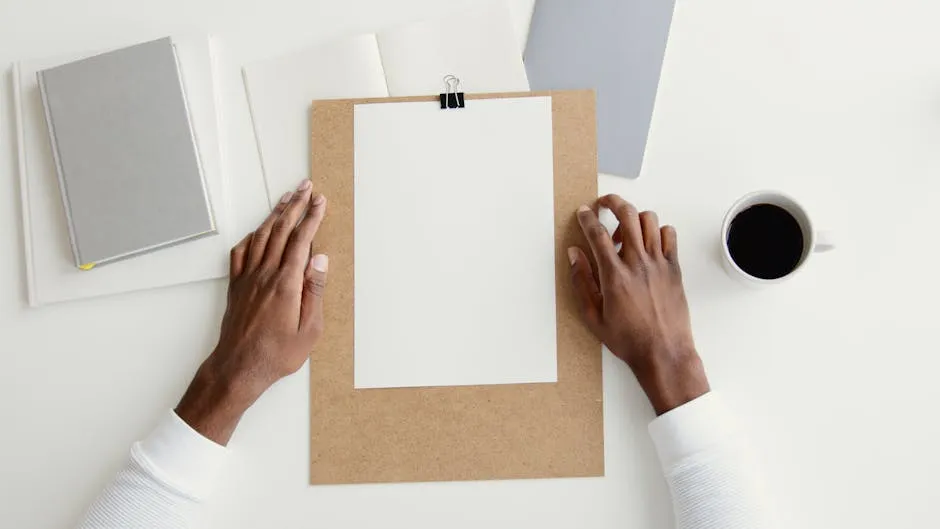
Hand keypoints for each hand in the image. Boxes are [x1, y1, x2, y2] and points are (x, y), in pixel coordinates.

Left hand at [176, 180, 328, 444]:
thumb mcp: (308, 329)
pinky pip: (242, 252)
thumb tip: (319, 260)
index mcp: (286, 284)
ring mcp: (248, 278)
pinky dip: (252, 236)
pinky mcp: (237, 286)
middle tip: (305, 188)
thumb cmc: (275, 354)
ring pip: (262, 236)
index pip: (301, 241)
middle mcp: (265, 275)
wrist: (239, 367)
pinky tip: (258, 231)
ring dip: (275, 214)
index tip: (320, 201)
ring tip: (285, 199)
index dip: (312, 218)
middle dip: (295, 206)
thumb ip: (314, 291)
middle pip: (281, 231)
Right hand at [568, 194, 708, 414]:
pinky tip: (647, 243)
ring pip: (649, 220)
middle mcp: (638, 263)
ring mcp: (659, 263)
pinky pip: (669, 235)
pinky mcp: (674, 268)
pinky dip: (657, 231)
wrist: (664, 353)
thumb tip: (575, 255)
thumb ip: (581, 281)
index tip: (583, 212)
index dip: (587, 217)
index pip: (597, 234)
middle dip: (612, 202)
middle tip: (604, 204)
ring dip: (634, 217)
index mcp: (614, 276)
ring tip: (624, 231)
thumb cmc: (628, 339)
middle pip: (627, 215)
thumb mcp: (593, 316)